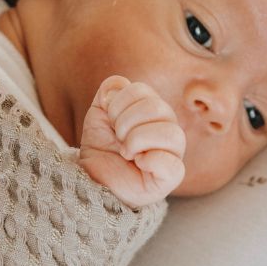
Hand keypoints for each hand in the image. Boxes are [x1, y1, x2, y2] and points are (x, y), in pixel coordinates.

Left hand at [76, 75, 185, 207]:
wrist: (93, 180)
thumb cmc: (102, 149)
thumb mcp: (98, 115)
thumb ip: (108, 92)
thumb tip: (119, 86)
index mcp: (153, 111)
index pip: (141, 90)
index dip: (118, 104)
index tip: (110, 122)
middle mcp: (168, 128)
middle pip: (157, 107)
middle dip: (125, 123)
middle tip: (117, 139)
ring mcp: (173, 152)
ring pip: (170, 132)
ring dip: (137, 140)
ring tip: (126, 152)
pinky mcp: (171, 176)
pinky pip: (172, 163)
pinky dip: (150, 161)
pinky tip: (139, 164)